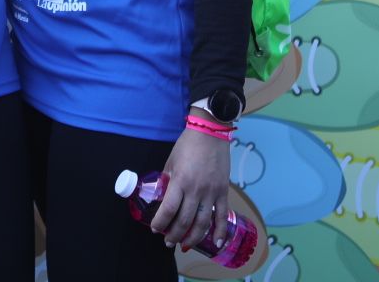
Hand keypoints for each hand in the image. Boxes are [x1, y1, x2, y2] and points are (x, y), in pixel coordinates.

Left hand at [149, 127, 231, 251]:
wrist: (210, 133)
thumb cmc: (187, 145)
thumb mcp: (171, 161)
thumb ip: (168, 179)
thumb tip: (163, 196)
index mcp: (180, 181)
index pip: (169, 209)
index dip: (161, 223)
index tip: (155, 229)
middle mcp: (196, 190)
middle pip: (185, 220)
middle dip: (174, 235)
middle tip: (168, 242)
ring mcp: (211, 192)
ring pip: (203, 222)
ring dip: (193, 237)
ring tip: (184, 245)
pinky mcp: (223, 192)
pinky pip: (222, 215)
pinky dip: (219, 231)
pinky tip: (215, 243)